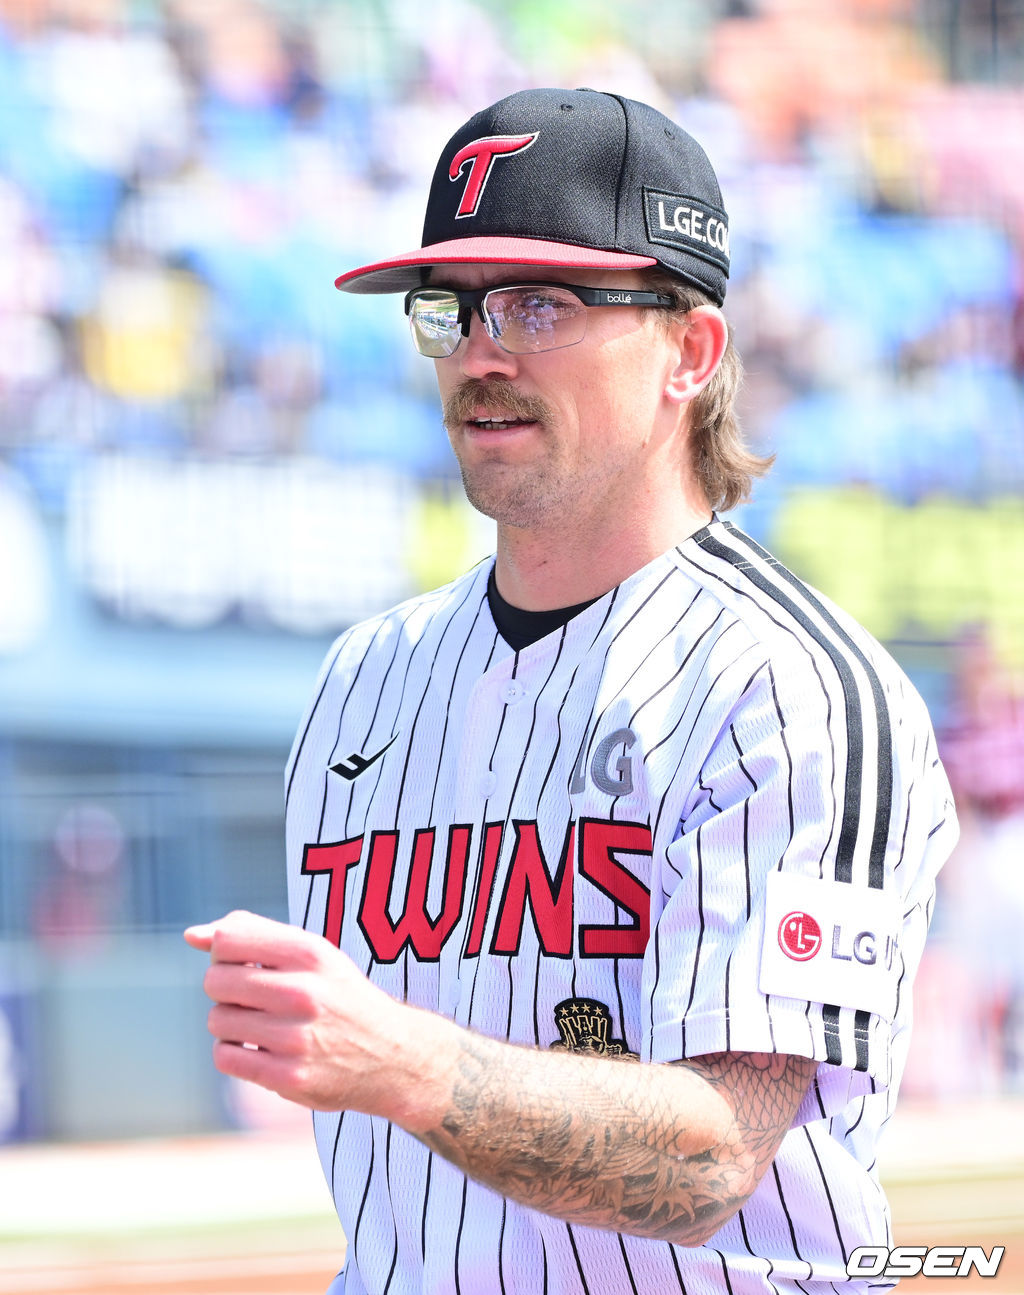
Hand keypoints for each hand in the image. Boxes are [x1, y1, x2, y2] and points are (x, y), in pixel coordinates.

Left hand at [184, 910, 413, 1111]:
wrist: (391, 1055)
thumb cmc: (339, 996)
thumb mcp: (313, 954)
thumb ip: (254, 934)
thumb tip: (192, 935)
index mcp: (310, 953)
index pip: (228, 939)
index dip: (224, 951)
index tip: (245, 963)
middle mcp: (303, 992)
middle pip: (215, 980)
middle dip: (225, 988)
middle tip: (253, 997)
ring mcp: (295, 1037)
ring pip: (217, 1020)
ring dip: (229, 1023)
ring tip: (260, 1025)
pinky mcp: (288, 1076)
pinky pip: (225, 1057)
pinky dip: (233, 1053)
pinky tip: (259, 1049)